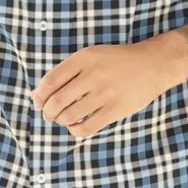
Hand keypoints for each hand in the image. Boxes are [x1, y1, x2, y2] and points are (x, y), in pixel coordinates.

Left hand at [29, 40, 165, 137]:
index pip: (51, 80)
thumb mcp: (90, 57)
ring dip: (60, 120)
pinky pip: (87, 127)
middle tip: (49, 114)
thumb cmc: (116, 61)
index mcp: (83, 58)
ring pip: (69, 115)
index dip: (40, 95)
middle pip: (57, 100)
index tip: (37, 102)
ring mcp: (104, 93)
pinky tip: (75, 126)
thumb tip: (35, 94)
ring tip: (62, 118)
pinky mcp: (115, 109)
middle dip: (48, 112)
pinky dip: (75, 130)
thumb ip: (64, 73)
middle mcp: (92, 74)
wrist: (151, 64)